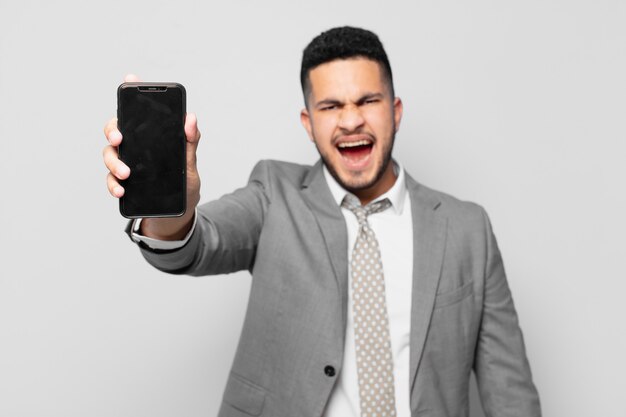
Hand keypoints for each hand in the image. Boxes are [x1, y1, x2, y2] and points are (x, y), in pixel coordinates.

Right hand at [103, 74, 201, 239]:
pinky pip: (111, 180)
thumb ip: (190, 142)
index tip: (130, 78)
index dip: (133, 93)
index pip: (139, 113)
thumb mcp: (190, 164)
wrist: (178, 216)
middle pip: (116, 130)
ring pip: (109, 155)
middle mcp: (134, 148)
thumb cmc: (184, 186)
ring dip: (114, 163)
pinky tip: (120, 190)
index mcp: (151, 138)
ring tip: (126, 174)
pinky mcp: (122, 184)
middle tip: (120, 139)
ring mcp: (126, 164)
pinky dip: (113, 184)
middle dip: (113, 131)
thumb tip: (191, 119)